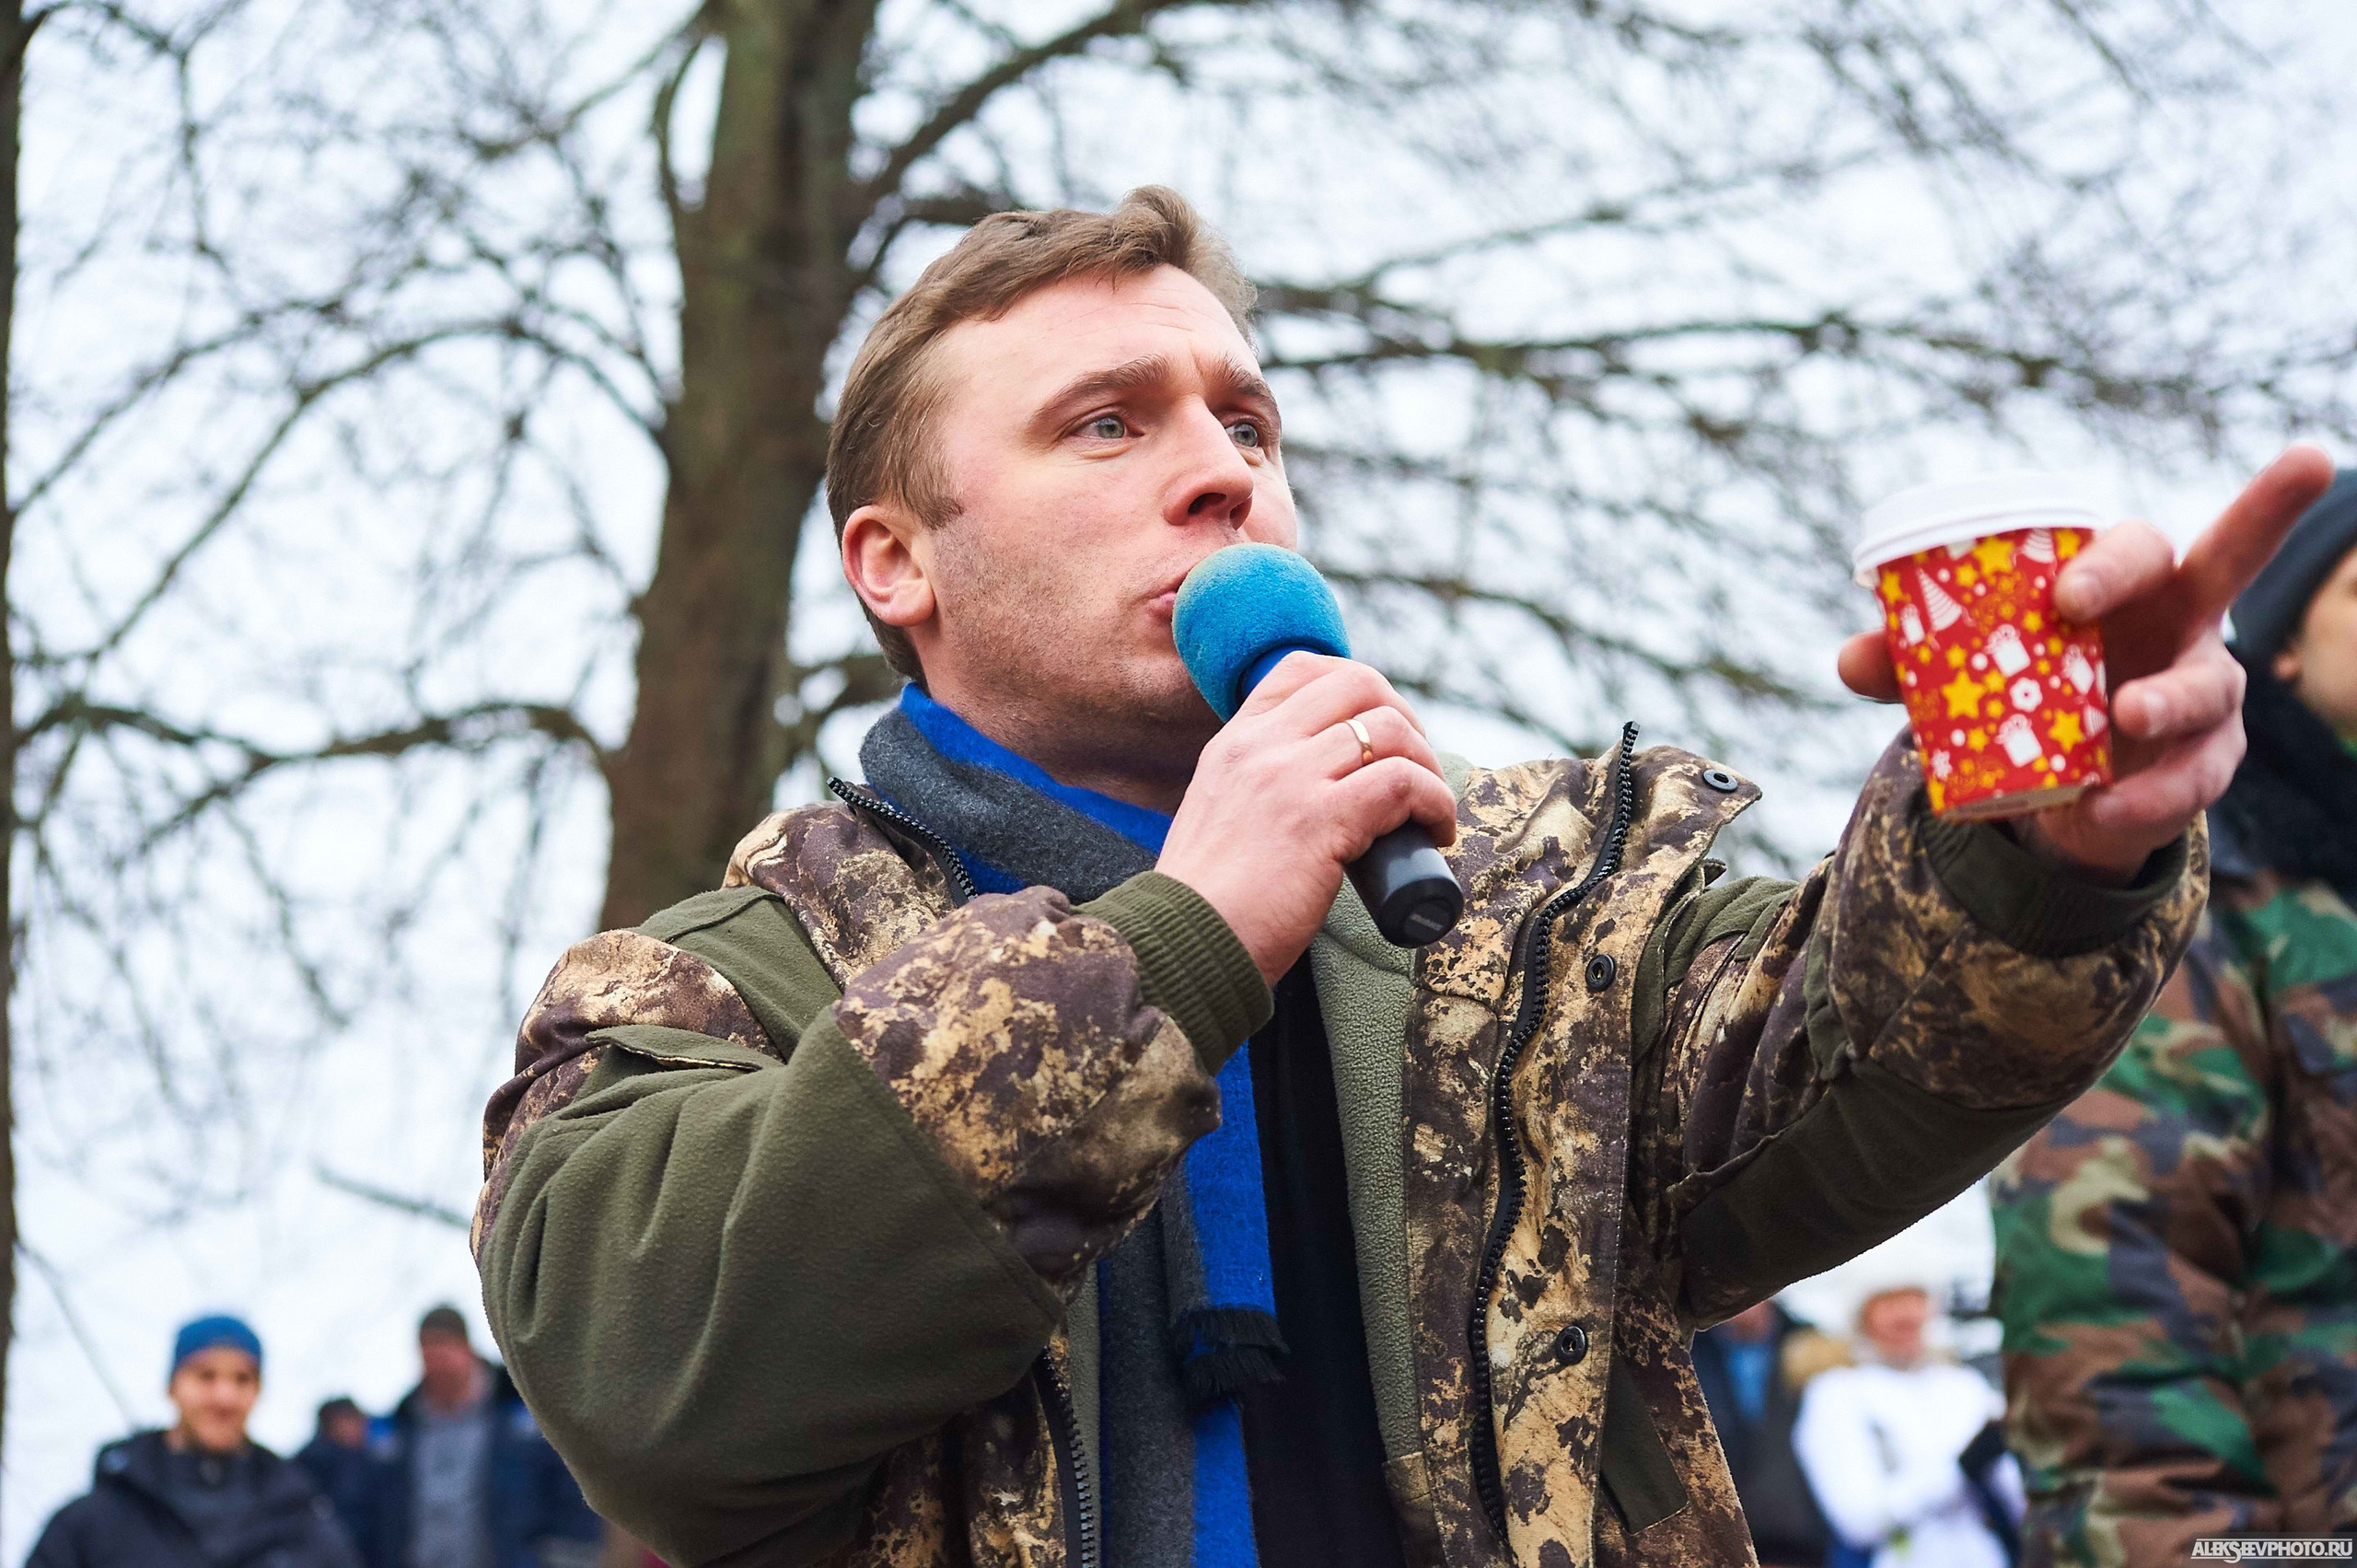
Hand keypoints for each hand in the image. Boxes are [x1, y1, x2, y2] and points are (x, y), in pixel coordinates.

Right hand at [1159, 654, 1456, 983]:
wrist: (1184, 944)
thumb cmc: (1208, 904)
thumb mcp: (1219, 817)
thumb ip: (1252, 793)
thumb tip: (1307, 801)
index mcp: (1233, 742)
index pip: (1301, 669)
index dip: (1358, 688)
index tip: (1381, 729)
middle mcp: (1261, 746)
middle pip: (1359, 684)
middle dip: (1405, 717)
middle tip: (1417, 766)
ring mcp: (1290, 778)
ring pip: (1389, 729)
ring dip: (1428, 765)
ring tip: (1430, 810)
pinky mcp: (1321, 819)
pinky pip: (1402, 782)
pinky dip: (1435, 801)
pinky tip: (1436, 832)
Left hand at [1838, 446, 2336, 879]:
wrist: (2062, 788)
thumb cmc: (2024, 691)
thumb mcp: (1966, 678)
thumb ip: (1910, 664)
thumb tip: (1852, 658)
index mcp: (2122, 581)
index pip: (2132, 545)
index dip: (2104, 561)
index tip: (2061, 595)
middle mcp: (2181, 618)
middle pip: (2227, 557)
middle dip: (2257, 517)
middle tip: (2127, 577)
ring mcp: (2206, 686)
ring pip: (2209, 685)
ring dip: (2169, 698)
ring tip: (2127, 715)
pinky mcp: (2209, 757)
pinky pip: (2194, 775)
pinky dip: (2150, 795)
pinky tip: (2107, 808)